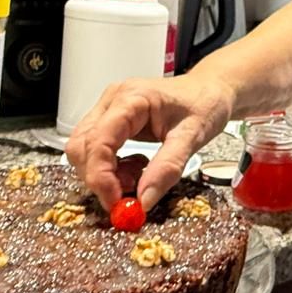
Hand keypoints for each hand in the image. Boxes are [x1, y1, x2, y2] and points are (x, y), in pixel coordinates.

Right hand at [65, 74, 233, 209]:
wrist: (209, 90)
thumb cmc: (204, 103)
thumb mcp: (193, 137)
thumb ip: (167, 168)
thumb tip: (144, 200)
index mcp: (131, 99)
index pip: (99, 140)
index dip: (101, 175)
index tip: (116, 203)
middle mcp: (112, 101)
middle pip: (82, 146)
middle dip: (99, 178)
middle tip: (126, 198)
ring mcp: (108, 110)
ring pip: (84, 150)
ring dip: (104, 175)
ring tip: (137, 179)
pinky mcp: (111, 121)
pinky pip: (96, 150)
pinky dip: (110, 168)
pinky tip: (136, 169)